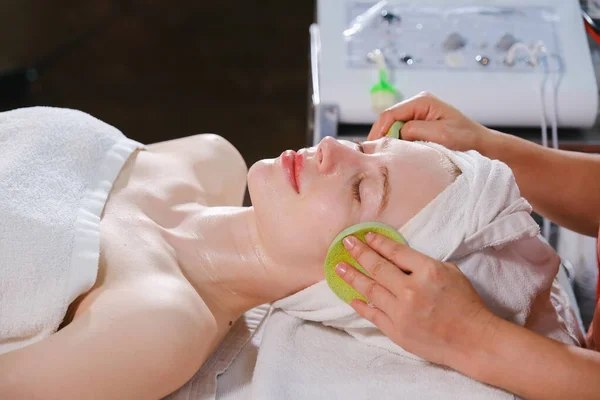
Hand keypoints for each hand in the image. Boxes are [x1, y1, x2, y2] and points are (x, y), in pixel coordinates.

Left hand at [335, 232, 497, 368]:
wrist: (473, 341)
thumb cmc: (466, 304)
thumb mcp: (450, 273)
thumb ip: (423, 264)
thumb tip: (397, 258)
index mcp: (428, 271)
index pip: (396, 252)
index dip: (379, 242)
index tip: (366, 236)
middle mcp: (411, 290)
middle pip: (378, 268)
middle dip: (360, 253)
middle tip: (346, 244)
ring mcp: (401, 312)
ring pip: (370, 290)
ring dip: (352, 276)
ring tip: (339, 267)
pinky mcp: (396, 331)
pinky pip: (373, 315)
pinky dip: (361, 305)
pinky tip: (351, 297)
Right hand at [367, 92, 491, 151]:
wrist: (483, 146)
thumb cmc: (466, 139)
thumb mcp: (440, 135)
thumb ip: (414, 131)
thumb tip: (395, 135)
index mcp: (422, 101)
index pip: (389, 114)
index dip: (378, 131)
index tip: (372, 149)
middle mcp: (418, 104)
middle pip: (388, 120)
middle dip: (382, 136)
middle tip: (376, 156)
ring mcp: (418, 114)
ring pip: (393, 128)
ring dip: (390, 141)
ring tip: (386, 156)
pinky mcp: (420, 125)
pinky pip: (402, 133)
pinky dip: (398, 143)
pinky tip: (397, 154)